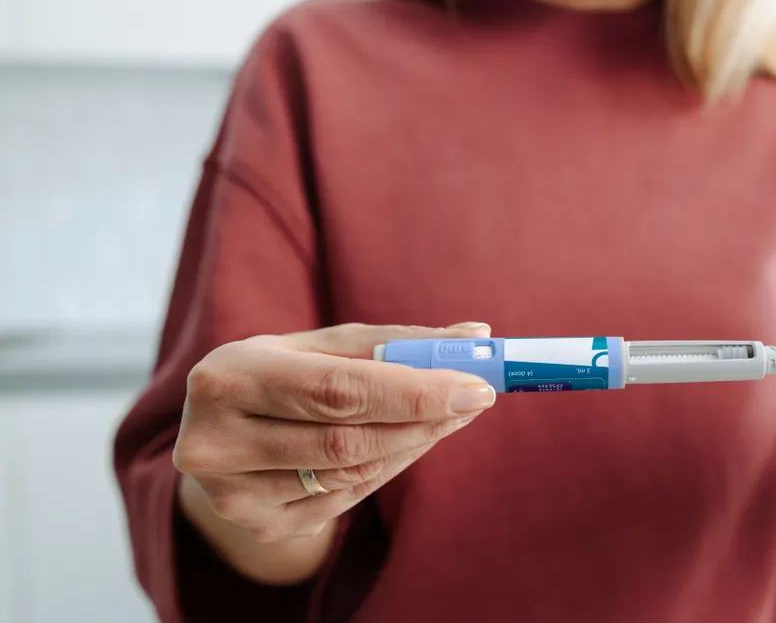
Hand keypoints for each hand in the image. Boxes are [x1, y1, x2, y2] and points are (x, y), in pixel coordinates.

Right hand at [173, 322, 495, 542]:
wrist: (216, 435)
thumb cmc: (277, 376)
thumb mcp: (316, 347)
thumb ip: (392, 341)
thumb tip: (475, 333)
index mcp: (227, 378)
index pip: (336, 390)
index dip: (412, 392)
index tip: (473, 386)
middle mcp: (218, 443)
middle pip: (347, 441)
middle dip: (422, 419)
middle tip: (474, 400)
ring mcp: (235, 496)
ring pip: (353, 474)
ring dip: (413, 443)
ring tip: (447, 415)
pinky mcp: (261, 526)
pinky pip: (347, 499)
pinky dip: (389, 467)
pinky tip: (410, 443)